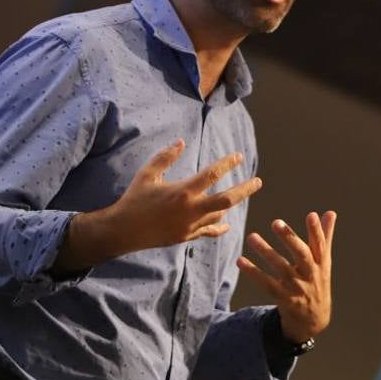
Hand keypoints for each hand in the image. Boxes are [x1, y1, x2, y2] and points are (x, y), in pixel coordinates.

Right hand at [109, 139, 262, 253]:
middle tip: (258, 182)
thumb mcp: (147, 174)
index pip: (211, 175)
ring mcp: (189, 226)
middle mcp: (190, 210)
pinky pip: (208, 232)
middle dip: (245, 190)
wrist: (122, 231)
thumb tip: (182, 142)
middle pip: (226, 200)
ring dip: (229, 205)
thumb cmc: (134, 198)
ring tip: (238, 194)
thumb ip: (165, 157)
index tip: (239, 156)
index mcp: (182, 192)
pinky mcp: (185, 237)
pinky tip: (226, 223)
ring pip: (219, 216)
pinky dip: (219, 227)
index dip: (227, 164)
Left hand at [239, 211, 335, 343]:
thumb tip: (330, 212)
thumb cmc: (317, 283)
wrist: (313, 320)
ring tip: (251, 237)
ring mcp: (297, 288)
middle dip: (289, 238)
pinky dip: (253, 273)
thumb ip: (324, 236)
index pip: (320, 244)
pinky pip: (266, 284)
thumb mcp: (324, 262)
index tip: (311, 215)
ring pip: (280, 267)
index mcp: (322, 263)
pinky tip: (240, 261)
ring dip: (265, 251)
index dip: (317, 230)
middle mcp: (311, 274)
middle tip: (276, 222)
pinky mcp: (283, 299)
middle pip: (301, 255)